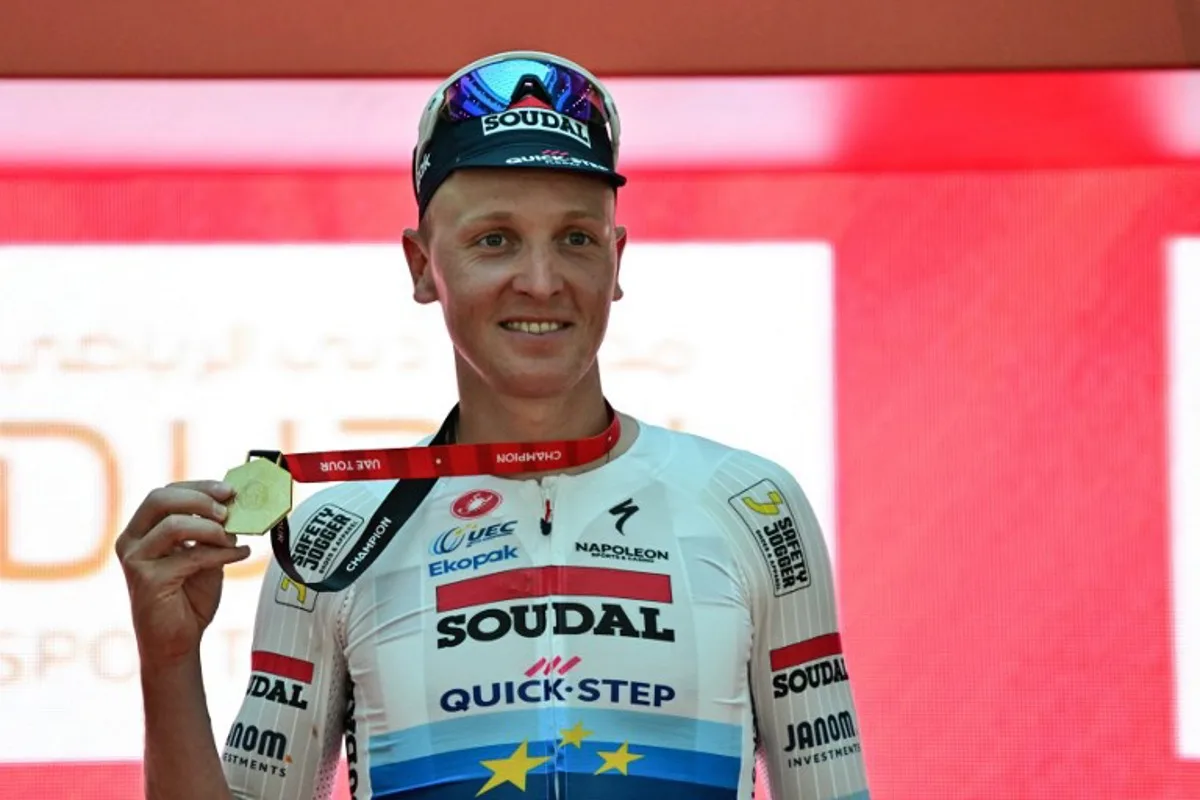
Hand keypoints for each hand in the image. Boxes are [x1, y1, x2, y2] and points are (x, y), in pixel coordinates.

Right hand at [115, 480, 251, 669]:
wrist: (178, 642)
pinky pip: (190, 555)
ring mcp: (135, 560)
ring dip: (211, 528)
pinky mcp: (146, 580)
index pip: (165, 493)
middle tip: (229, 508)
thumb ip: (211, 532)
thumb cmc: (188, 598)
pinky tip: (240, 554)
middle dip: (200, 498)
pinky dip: (221, 552)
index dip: (198, 487)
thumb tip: (236, 505)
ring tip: (233, 538)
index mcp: (141, 530)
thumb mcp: (204, 555)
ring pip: (174, 525)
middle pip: (159, 499)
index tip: (229, 490)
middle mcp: (131, 541)